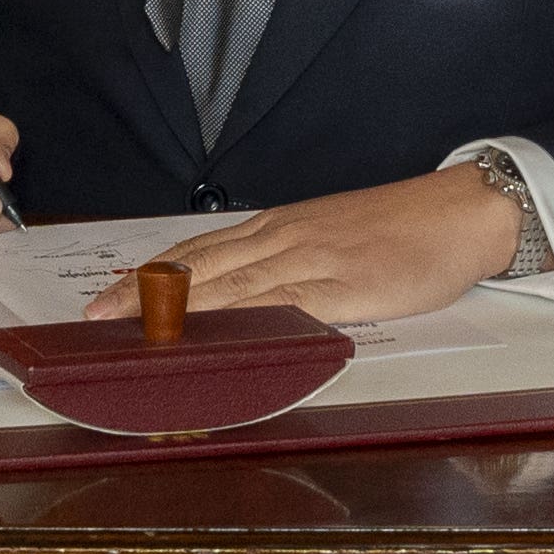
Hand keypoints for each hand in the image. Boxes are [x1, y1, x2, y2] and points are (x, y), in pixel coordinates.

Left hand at [90, 169, 523, 326]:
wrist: (457, 213)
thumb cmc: (398, 228)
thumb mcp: (329, 235)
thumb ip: (285, 261)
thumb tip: (239, 293)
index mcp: (277, 228)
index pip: (198, 254)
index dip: (148, 278)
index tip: (105, 299)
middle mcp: (282, 239)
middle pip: (199, 270)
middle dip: (143, 296)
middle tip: (95, 320)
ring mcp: (310, 263)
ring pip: (230, 288)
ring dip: (179, 313)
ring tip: (135, 334)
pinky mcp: (341, 289)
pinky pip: (283, 308)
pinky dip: (243, 324)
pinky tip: (216, 339)